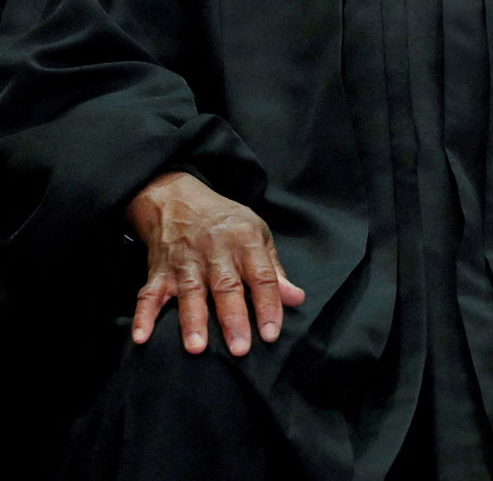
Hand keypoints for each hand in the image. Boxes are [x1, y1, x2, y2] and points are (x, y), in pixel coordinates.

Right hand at [125, 171, 304, 355]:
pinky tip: (141, 337)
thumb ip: (275, 270)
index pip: (261, 276)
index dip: (268, 305)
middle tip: (239, 348)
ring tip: (196, 348)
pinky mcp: (159, 270)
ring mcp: (185, 262)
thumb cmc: (225, 221)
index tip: (271, 333)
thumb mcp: (257, 234)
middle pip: (226, 287)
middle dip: (233, 319)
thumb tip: (295, 299)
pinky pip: (149, 294)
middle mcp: (215, 252)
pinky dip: (143, 316)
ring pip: (190, 292)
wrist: (177, 199)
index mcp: (245, 243)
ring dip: (192, 320)